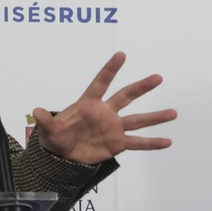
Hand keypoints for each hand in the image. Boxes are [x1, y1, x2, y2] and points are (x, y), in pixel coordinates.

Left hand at [32, 51, 175, 165]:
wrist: (63, 155)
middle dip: (141, 87)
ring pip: (138, 119)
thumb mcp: (49, 130)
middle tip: (157, 77)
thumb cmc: (56, 137)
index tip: (121, 54)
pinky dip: (152, 143)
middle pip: (125, 96)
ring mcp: (113, 127)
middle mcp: (105, 112)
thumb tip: (37, 110)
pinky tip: (168, 141)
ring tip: (173, 112)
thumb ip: (47, 120)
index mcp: (88, 104)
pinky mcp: (118, 143)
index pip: (100, 83)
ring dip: (155, 116)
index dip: (110, 69)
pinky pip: (138, 143)